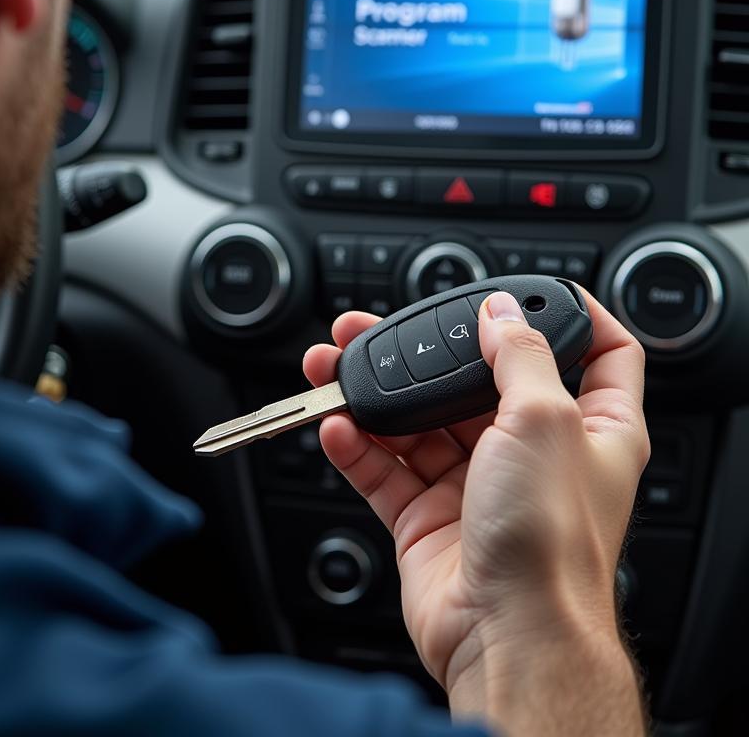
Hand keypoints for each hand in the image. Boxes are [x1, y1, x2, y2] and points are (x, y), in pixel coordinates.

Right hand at [303, 290, 649, 734]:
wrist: (508, 637)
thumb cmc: (550, 544)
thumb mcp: (546, 420)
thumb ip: (519, 355)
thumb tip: (501, 311)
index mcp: (589, 428)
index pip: (598, 355)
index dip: (569, 317)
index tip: (526, 293)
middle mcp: (533, 454)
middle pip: (476, 381)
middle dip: (426, 352)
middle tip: (381, 328)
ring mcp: (477, 485)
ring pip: (418, 421)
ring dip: (373, 394)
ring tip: (332, 367)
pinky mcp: (429, 517)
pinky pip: (385, 468)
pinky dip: (356, 446)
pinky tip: (337, 425)